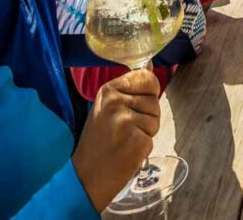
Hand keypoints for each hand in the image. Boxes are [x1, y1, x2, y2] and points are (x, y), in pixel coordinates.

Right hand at [72, 69, 161, 211]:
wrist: (86, 175)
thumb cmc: (98, 141)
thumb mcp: (107, 107)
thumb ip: (128, 90)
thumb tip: (151, 67)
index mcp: (108, 89)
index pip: (147, 78)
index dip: (148, 93)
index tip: (133, 107)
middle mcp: (116, 101)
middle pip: (154, 100)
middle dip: (147, 116)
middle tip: (124, 130)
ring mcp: (125, 120)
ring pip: (156, 119)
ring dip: (145, 132)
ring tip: (124, 140)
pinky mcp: (135, 139)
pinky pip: (152, 137)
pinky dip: (143, 147)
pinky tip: (126, 151)